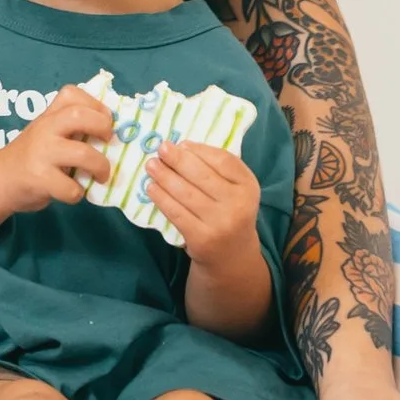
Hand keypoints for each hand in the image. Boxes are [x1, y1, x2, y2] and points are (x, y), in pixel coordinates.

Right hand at [0, 84, 117, 216]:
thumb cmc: (32, 157)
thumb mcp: (46, 133)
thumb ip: (70, 128)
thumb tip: (111, 134)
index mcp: (48, 116)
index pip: (71, 93)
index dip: (95, 104)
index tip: (105, 120)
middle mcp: (45, 129)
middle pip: (79, 115)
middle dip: (102, 127)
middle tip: (108, 141)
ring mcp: (42, 154)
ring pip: (83, 154)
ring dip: (100, 167)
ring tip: (101, 175)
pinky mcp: (40, 179)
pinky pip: (72, 188)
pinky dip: (78, 193)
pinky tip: (71, 191)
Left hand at [142, 136, 263, 277]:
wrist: (232, 256)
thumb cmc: (229, 212)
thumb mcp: (235, 189)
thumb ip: (217, 168)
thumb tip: (182, 147)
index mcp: (248, 186)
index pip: (222, 160)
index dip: (199, 150)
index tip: (181, 144)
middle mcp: (238, 205)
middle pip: (201, 175)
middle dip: (177, 159)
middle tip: (161, 149)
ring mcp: (220, 224)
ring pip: (185, 193)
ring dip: (164, 176)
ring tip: (151, 165)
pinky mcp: (202, 239)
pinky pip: (176, 212)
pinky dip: (161, 198)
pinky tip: (152, 188)